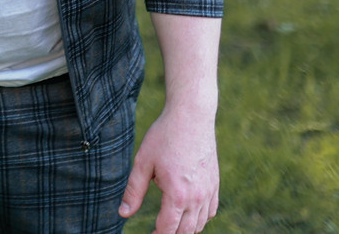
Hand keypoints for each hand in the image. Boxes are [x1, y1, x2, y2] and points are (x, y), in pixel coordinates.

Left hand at [117, 100, 219, 233]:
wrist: (191, 116)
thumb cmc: (164, 136)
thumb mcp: (143, 162)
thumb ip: (133, 191)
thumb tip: (123, 213)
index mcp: (177, 194)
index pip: (167, 229)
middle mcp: (197, 197)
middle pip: (185, 231)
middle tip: (158, 231)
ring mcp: (209, 191)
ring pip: (199, 224)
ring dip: (185, 229)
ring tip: (171, 224)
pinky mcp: (215, 184)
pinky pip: (210, 211)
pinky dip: (200, 218)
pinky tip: (188, 213)